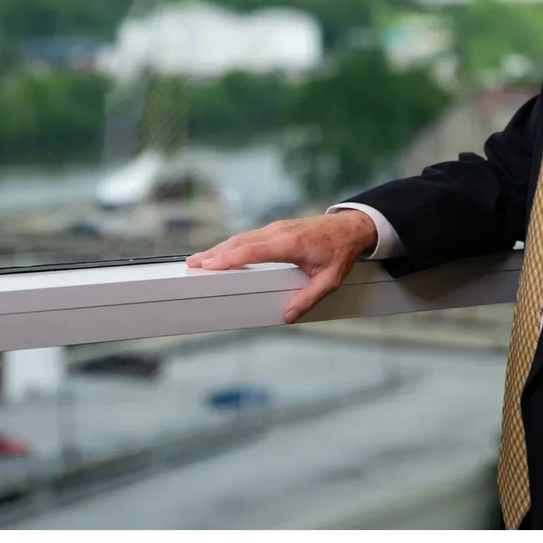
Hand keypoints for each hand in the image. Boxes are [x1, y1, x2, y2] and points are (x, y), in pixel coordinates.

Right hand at [185, 210, 377, 323]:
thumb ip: (309, 298)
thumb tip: (289, 315)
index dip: (228, 257)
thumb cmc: (341, 252)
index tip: (209, 264)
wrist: (350, 227)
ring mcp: (276, 228)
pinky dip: (232, 244)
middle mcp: (279, 232)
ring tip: (200, 259)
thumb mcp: (330, 280)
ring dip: (220, 248)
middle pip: (239, 241)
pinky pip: (249, 236)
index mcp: (289, 243)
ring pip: (242, 237)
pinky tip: (223, 252)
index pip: (252, 250)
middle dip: (215, 252)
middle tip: (192, 263)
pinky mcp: (276, 229)